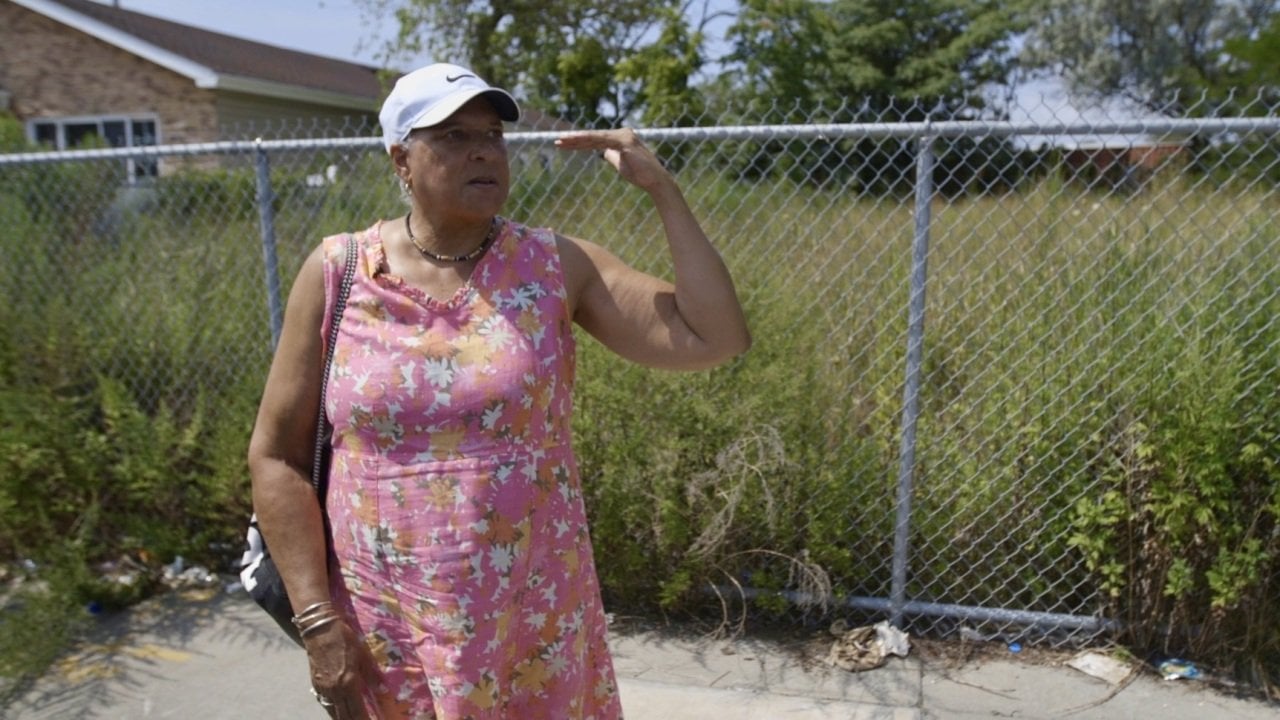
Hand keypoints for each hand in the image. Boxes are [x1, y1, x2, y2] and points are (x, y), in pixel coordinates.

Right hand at [304, 619, 376, 719]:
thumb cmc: (344, 638)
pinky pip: (325, 703)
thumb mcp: (363, 655)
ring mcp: (322, 689)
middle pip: (344, 716)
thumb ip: (371, 675)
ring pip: (333, 712)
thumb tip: (381, 690)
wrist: (320, 628)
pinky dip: (333, 710)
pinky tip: (339, 710)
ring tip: (353, 717)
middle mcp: (334, 690)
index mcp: (348, 683)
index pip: (357, 711)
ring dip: (343, 717)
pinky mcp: (315, 684)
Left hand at [555, 128, 670, 191]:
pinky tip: (575, 142)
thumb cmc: (639, 174)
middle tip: (556, 141)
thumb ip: (611, 156)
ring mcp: (623, 136)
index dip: (579, 142)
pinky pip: (602, 140)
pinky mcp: (624, 142)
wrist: (655, 181)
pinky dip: (588, 141)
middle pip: (593, 136)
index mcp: (620, 137)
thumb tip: (602, 152)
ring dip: (576, 140)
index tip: (563, 144)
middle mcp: (622, 133)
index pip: (595, 139)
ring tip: (560, 142)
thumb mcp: (621, 164)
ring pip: (594, 137)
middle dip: (574, 139)